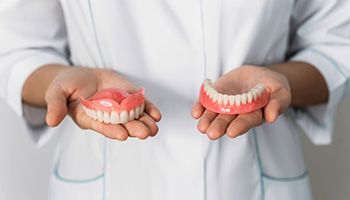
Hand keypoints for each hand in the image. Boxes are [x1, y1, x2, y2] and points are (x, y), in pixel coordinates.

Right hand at [45, 67, 160, 140]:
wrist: (81, 76)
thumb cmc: (67, 85)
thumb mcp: (56, 92)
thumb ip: (56, 105)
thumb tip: (51, 122)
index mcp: (89, 118)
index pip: (102, 127)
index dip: (112, 130)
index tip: (122, 134)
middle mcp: (107, 116)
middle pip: (122, 125)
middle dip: (133, 129)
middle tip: (145, 133)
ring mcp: (120, 107)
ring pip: (134, 118)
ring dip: (145, 123)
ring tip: (153, 127)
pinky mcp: (128, 98)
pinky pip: (141, 105)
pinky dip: (149, 110)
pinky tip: (156, 115)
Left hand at [191, 65, 290, 139]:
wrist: (257, 75)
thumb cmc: (272, 85)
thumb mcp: (280, 90)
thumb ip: (278, 103)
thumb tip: (272, 117)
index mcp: (254, 115)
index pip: (246, 122)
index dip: (239, 126)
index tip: (231, 132)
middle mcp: (237, 114)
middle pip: (227, 121)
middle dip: (219, 127)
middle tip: (212, 133)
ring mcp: (224, 105)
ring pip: (214, 115)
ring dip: (207, 120)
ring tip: (202, 127)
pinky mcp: (215, 96)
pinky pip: (205, 103)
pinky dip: (200, 107)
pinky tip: (195, 112)